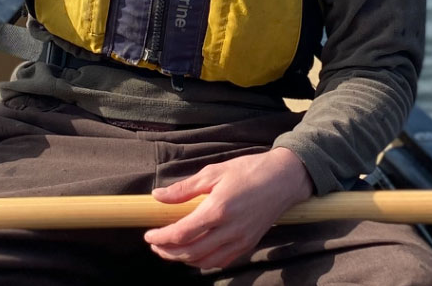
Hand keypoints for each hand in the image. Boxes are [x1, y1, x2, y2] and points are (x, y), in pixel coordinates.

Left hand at [143, 146, 313, 269]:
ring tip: (170, 249)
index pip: (182, 233)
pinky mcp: (248, 245)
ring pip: (205, 262)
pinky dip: (203, 262)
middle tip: (155, 244)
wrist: (283, 179)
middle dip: (168, 252)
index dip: (162, 237)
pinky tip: (194, 252)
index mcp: (218, 209)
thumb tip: (158, 196)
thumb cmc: (248, 170)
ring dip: (183, 259)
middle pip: (191, 253)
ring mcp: (240, 240)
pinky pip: (221, 261)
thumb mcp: (214, 172)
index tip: (148, 234)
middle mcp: (229, 230)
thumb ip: (184, 188)